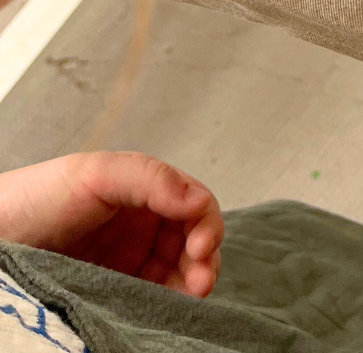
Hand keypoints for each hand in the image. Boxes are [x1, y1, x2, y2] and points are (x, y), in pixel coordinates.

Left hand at [0, 152, 222, 296]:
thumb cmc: (35, 199)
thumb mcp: (96, 174)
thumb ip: (150, 179)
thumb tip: (198, 201)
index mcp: (145, 191)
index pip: (194, 205)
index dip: (205, 224)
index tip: (200, 248)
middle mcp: (142, 224)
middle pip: (192, 240)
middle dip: (204, 259)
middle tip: (201, 281)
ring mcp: (128, 260)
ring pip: (177, 271)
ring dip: (190, 283)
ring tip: (189, 300)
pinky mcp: (111, 291)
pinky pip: (149, 297)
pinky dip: (165, 302)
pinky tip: (166, 308)